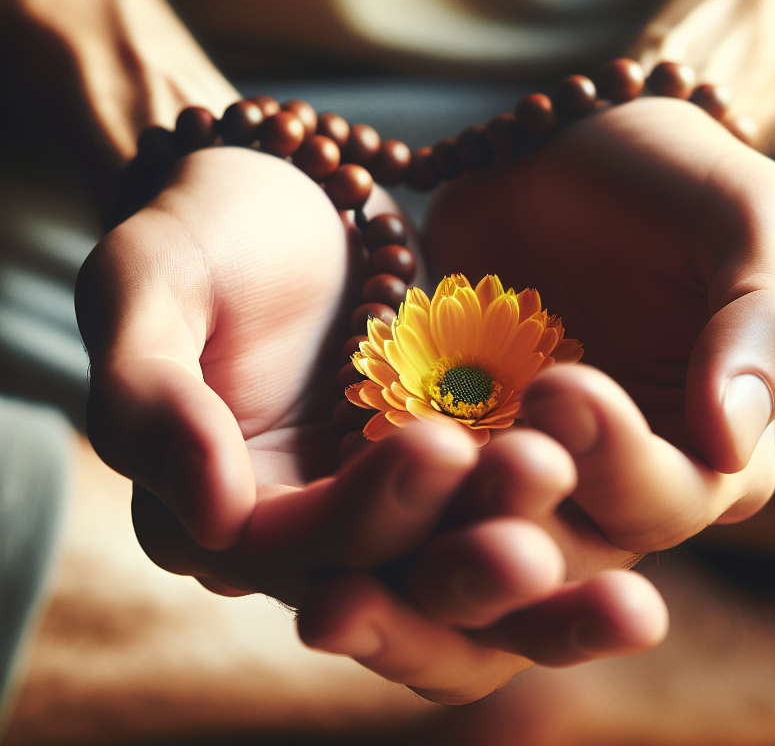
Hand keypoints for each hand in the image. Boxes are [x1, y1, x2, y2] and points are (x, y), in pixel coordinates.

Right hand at [77, 147, 666, 702]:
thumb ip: (148, 395)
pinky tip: (629, 494)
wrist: (282, 192)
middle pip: (395, 583)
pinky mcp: (454, 466)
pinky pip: (509, 507)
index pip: (295, 545)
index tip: (439, 447)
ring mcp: (386, 502)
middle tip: (544, 530)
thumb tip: (212, 517)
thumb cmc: (198, 229)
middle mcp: (305, 531)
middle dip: (471, 564)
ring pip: (465, 565)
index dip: (365, 511)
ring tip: (628, 580)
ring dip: (540, 573)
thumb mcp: (145, 285)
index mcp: (215, 515)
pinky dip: (562, 513)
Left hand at [425, 97, 774, 556]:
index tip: (563, 389)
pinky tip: (346, 482)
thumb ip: (766, 326)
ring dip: (440, 529)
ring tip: (400, 482)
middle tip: (474, 449)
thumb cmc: (679, 179)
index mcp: (717, 452)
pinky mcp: (459, 437)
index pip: (674, 498)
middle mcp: (625, 480)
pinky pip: (422, 486)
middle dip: (520, 508)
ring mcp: (536, 464)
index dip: (621, 464)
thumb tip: (734, 440)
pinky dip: (388, 494)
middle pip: (572, 542)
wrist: (571, 150)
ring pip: (487, 535)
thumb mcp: (749, 222)